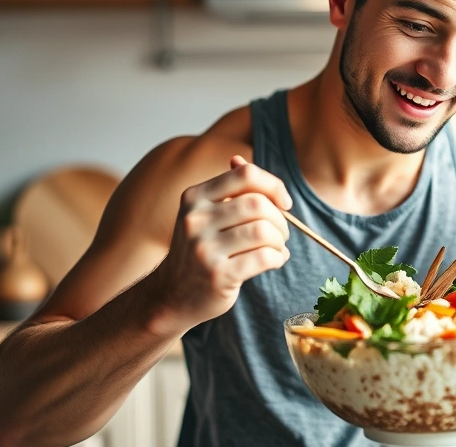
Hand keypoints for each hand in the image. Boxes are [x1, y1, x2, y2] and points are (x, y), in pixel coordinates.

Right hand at [153, 155, 291, 327]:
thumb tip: (238, 159)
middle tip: (280, 233)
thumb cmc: (198, 251)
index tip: (284, 203)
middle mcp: (195, 219)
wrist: (170, 296)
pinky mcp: (218, 275)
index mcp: (194, 197)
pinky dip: (278, 258)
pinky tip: (275, 260)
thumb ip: (226, 189)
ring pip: (264, 231)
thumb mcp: (203, 215)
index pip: (245, 174)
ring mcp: (204, 248)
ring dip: (280, 240)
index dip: (274, 186)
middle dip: (280, 219)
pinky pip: (264, 258)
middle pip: (258, 204)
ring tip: (277, 247)